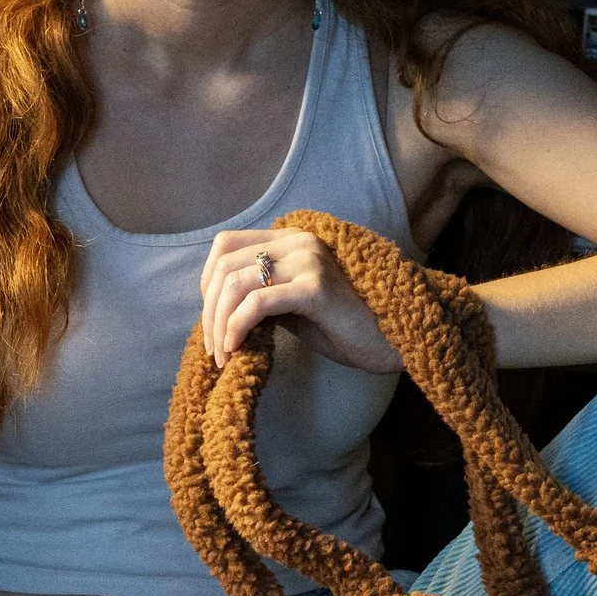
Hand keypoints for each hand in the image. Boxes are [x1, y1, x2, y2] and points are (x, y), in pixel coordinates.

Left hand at [198, 228, 401, 375]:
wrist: (389, 341)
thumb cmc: (342, 328)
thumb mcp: (291, 308)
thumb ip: (260, 298)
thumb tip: (219, 311)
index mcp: (290, 239)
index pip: (226, 245)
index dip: (207, 282)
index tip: (211, 320)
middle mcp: (298, 241)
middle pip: (225, 266)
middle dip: (210, 312)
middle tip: (214, 350)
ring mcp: (307, 261)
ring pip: (236, 284)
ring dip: (220, 325)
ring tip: (223, 355)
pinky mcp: (315, 287)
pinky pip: (258, 303)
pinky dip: (237, 327)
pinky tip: (237, 348)